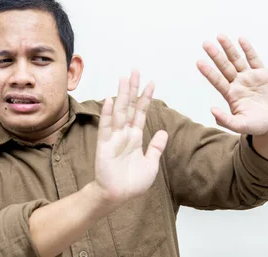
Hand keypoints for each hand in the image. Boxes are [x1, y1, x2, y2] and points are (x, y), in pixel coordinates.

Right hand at [94, 70, 167, 204]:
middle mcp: (124, 134)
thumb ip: (156, 148)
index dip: (146, 98)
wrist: (117, 197)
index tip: (151, 82)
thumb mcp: (151, 164)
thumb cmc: (131, 183)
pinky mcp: (104, 146)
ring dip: (121, 94)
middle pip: (129, 106)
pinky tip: (109, 100)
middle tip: (135, 70)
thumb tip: (163, 132)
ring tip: (124, 77)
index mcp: (135, 137)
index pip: (140, 112)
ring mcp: (114, 138)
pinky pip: (106, 127)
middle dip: (132, 88)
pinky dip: (108, 114)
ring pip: (119, 111)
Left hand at [196, 35, 267, 135]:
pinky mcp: (263, 74)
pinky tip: (241, 40)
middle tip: (205, 44)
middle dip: (216, 55)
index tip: (199, 62)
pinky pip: (254, 59)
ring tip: (220, 36)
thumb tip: (212, 110)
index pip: (217, 81)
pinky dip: (248, 50)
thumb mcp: (241, 125)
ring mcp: (249, 77)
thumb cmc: (256, 125)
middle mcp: (237, 83)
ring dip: (229, 48)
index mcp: (231, 94)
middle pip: (224, 67)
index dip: (208, 72)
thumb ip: (226, 120)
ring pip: (237, 60)